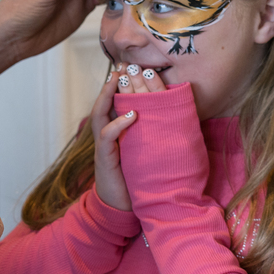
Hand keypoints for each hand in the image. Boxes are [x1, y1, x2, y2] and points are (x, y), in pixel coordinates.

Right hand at [90, 63, 167, 210]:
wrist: (124, 208)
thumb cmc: (138, 178)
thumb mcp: (145, 150)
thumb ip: (151, 132)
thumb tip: (173, 113)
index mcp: (117, 131)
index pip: (116, 102)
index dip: (122, 85)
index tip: (132, 66)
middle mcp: (107, 135)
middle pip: (105, 102)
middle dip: (112, 83)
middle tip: (122, 65)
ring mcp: (104, 146)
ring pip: (100, 114)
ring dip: (108, 96)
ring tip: (118, 80)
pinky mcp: (104, 158)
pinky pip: (107, 136)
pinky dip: (118, 124)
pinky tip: (131, 114)